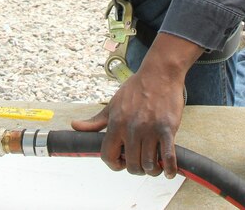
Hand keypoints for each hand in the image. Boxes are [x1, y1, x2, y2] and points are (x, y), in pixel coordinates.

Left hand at [71, 33, 201, 177]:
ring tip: (154, 166)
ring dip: (152, 170)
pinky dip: (169, 168)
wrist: (159, 73)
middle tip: (141, 164)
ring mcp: (150, 129)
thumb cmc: (136, 88)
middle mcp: (131, 128)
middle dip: (136, 169)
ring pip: (148, 164)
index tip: (121, 163)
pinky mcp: (167, 128)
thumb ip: (95, 120)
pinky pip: (168, 156)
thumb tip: (75, 126)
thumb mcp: (113, 104)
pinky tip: (169, 171)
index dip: (114, 165)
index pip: (108, 155)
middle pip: (131, 164)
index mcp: (116, 123)